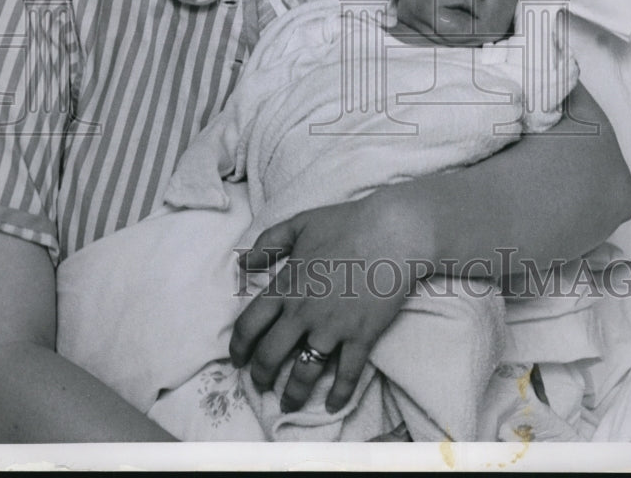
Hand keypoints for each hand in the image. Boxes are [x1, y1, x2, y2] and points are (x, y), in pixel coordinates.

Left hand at [229, 190, 431, 414]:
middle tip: (260, 385)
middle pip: (270, 356)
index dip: (238, 349)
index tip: (238, 360)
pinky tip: (332, 406)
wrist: (392, 232)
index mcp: (285, 286)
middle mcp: (303, 312)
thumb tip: (244, 262)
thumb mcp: (299, 224)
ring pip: (304, 373)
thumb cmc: (346, 224)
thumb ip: (268, 242)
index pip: (249, 326)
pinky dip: (338, 395)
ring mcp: (332, 327)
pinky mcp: (361, 336)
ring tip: (289, 403)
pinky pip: (346, 375)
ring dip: (293, 394)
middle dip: (260, 377)